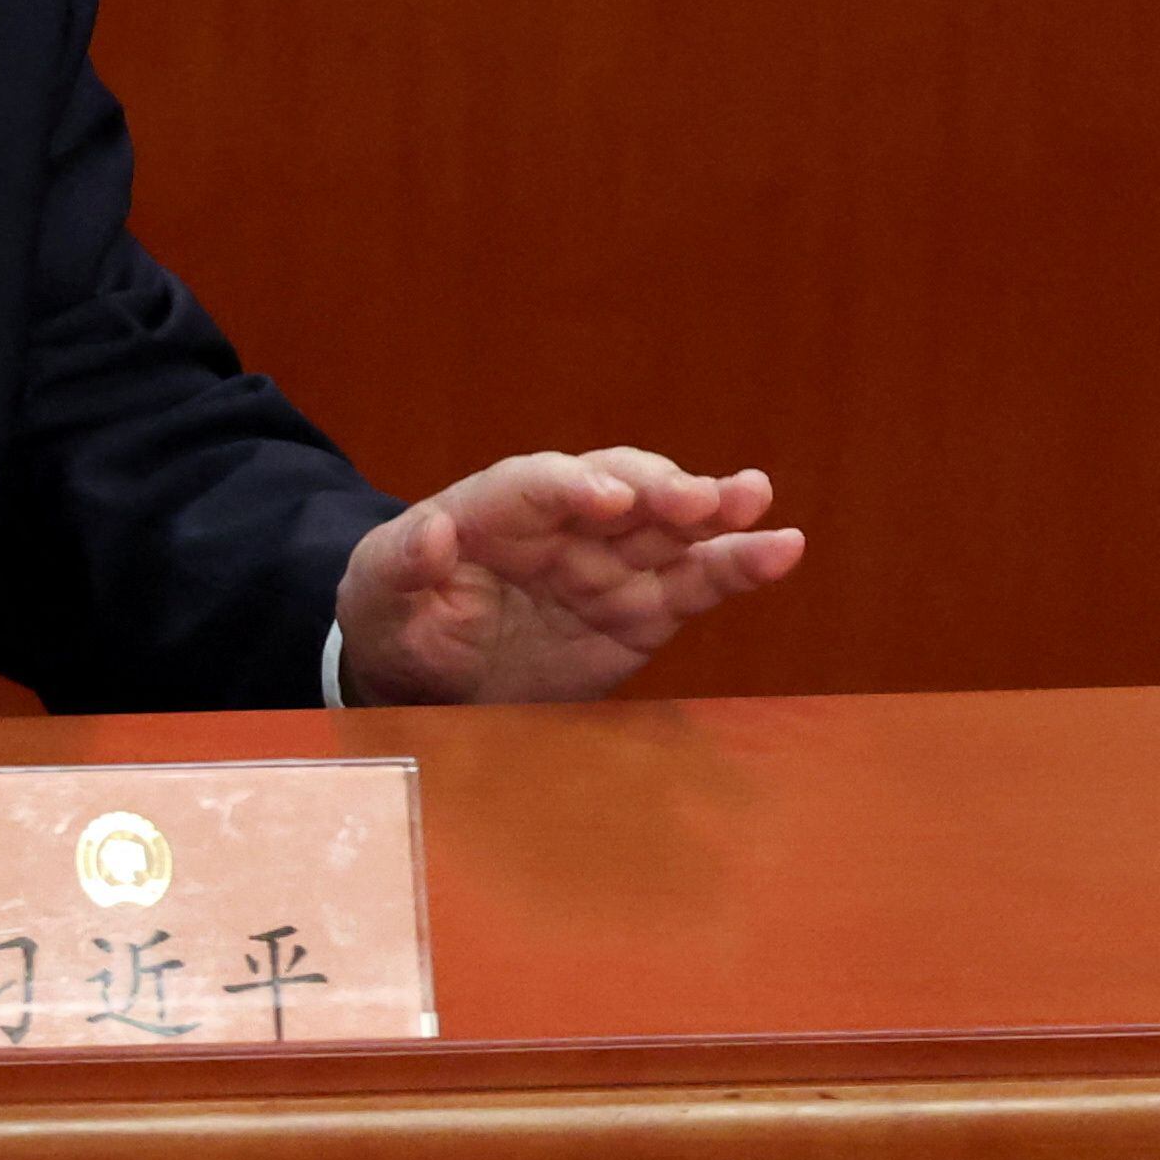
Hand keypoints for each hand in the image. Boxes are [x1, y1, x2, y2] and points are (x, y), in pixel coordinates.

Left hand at [336, 447, 804, 705]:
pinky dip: (741, 565)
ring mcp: (610, 562)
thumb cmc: (398, 618)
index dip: (573, 486)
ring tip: (755, 497)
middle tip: (694, 499)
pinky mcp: (644, 607)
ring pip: (671, 526)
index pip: (538, 485)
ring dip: (715, 510)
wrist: (428, 674)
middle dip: (656, 489)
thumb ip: (400, 565)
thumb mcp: (375, 595)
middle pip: (621, 488)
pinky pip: (697, 582)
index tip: (604, 500)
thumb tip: (430, 532)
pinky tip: (784, 549)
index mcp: (495, 510)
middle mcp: (566, 523)